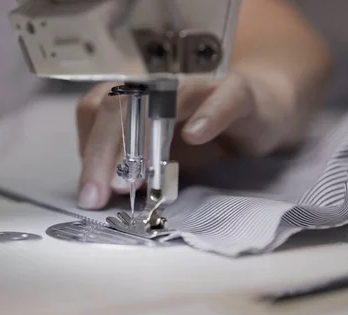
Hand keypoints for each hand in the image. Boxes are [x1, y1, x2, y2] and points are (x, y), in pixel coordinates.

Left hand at [75, 73, 291, 209]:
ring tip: (136, 178)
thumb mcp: (157, 160)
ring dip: (144, 141)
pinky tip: (194, 137)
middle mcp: (157, 86)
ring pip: (162, 101)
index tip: (91, 193)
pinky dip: (208, 115)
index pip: (94, 112)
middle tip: (101, 194)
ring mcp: (196, 85)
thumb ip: (129, 171)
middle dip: (103, 152)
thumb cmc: (199, 136)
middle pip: (117, 105)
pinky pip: (222, 97)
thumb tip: (100, 197)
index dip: (88, 150)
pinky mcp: (236, 91)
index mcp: (131, 97)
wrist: (258, 115)